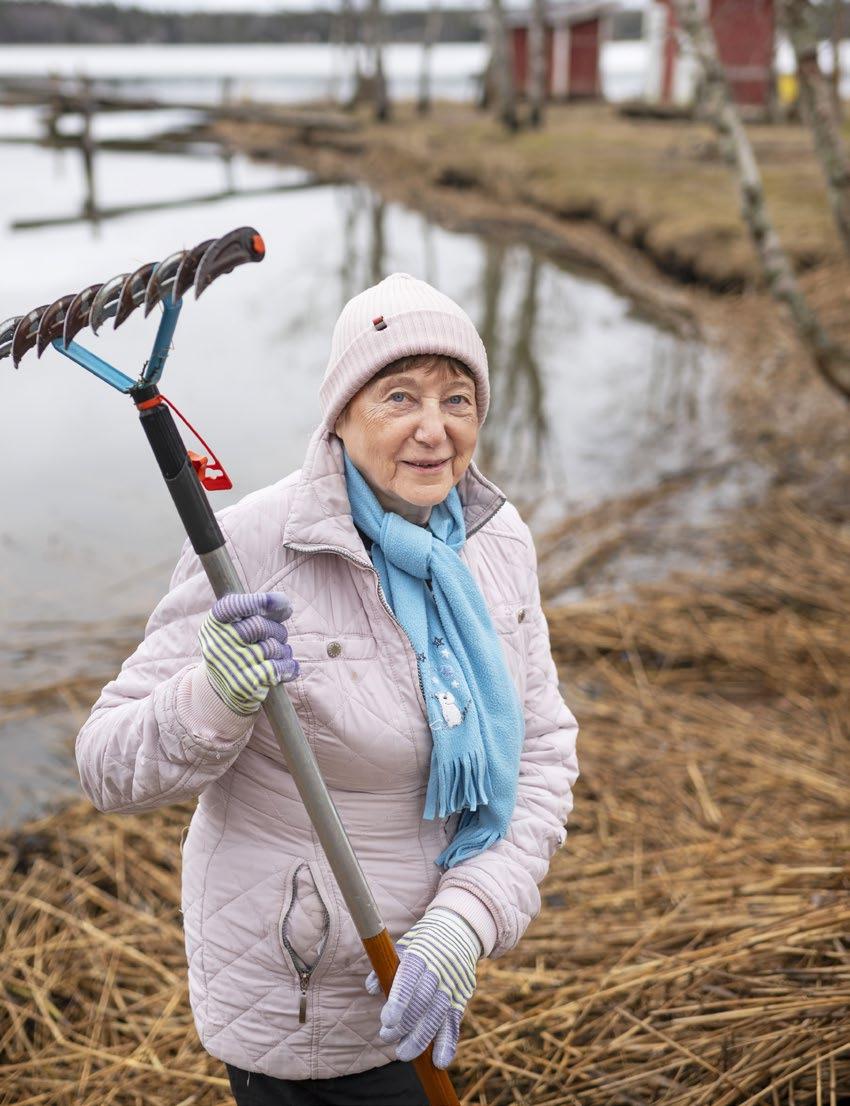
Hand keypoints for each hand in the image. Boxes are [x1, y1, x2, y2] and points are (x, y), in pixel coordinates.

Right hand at [198, 591, 298, 715]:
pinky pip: (277, 668)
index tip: (285, 602)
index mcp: (214, 623)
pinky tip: (288, 666)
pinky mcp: (244, 684)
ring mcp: (230, 665)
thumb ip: (260, 611)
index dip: (261, 601)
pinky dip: (288, 666)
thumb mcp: (238, 624)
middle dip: (277, 630)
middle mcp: (217, 643)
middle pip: (259, 626)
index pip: (234, 606)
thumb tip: (286, 607)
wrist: (222, 687)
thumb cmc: (237, 646)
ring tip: (279, 653)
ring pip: (272, 648)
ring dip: (283, 649)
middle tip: (280, 636)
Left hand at [364, 907, 480, 1067]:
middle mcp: (439, 969)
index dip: (399, 1001)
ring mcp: (452, 985)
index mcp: (420, 953)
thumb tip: (371, 988)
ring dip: (421, 1039)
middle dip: (405, 1024)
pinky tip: (439, 1062)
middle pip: (423, 1002)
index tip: (386, 1021)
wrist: (459, 929)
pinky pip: (455, 1022)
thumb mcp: (403, 944)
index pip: (409, 978)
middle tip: (387, 1038)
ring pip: (438, 1015)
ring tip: (403, 1054)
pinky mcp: (462, 996)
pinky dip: (448, 1043)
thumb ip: (385, 966)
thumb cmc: (421, 941)